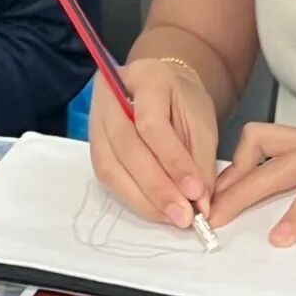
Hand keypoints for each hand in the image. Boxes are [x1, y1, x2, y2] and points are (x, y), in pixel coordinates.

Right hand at [89, 59, 217, 226]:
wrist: (164, 90)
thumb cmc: (185, 103)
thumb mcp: (202, 123)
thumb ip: (201, 161)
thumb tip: (200, 204)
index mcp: (145, 77)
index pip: (151, 123)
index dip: (173, 161)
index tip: (196, 193)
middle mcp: (110, 94)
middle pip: (125, 145)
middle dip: (156, 186)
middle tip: (183, 215)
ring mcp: (95, 117)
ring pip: (109, 164)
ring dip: (142, 199)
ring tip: (171, 217)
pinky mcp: (93, 142)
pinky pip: (106, 174)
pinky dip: (132, 197)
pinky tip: (156, 209)